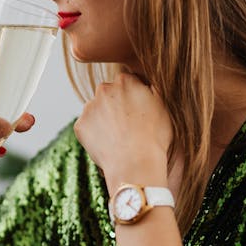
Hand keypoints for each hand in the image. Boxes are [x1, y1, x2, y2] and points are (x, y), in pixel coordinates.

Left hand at [74, 72, 172, 192]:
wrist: (135, 164)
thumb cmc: (155, 138)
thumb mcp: (164, 108)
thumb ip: (154, 90)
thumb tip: (150, 84)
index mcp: (126, 81)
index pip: (128, 82)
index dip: (133, 97)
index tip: (138, 111)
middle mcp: (104, 89)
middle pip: (109, 93)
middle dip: (116, 104)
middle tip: (127, 125)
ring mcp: (89, 107)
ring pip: (96, 110)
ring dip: (104, 118)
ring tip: (118, 137)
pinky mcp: (80, 125)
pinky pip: (87, 127)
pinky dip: (94, 134)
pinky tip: (108, 144)